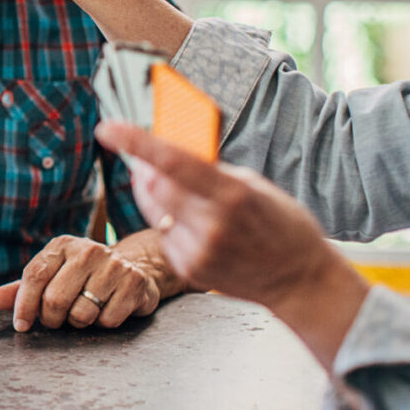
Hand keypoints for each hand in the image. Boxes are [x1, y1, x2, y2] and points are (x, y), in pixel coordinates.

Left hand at [0, 234, 160, 329]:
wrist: (134, 268)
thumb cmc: (82, 276)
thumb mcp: (51, 276)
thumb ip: (22, 289)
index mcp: (62, 245)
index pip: (34, 276)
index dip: (24, 305)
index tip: (21, 326)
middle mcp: (88, 250)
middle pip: (55, 299)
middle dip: (52, 319)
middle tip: (58, 320)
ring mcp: (113, 265)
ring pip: (81, 313)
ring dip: (79, 322)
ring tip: (85, 310)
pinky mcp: (134, 283)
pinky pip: (107, 320)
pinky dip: (104, 324)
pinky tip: (108, 309)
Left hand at [93, 121, 345, 311]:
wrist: (300, 281)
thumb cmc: (283, 225)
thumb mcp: (255, 186)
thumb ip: (211, 171)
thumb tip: (168, 153)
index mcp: (233, 195)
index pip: (173, 161)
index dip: (136, 143)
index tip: (108, 128)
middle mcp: (212, 225)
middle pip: (154, 186)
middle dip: (147, 168)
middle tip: (150, 159)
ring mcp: (198, 251)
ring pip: (154, 209)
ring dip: (158, 194)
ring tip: (186, 194)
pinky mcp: (189, 269)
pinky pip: (164, 233)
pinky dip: (171, 222)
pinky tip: (199, 226)